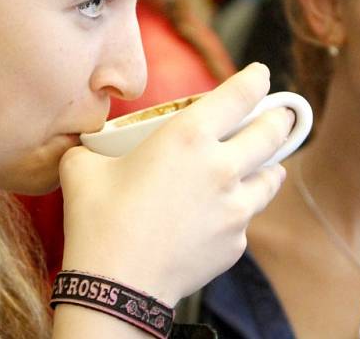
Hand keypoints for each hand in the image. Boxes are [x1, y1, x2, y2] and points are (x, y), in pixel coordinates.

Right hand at [58, 62, 289, 305]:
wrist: (115, 285)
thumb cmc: (97, 220)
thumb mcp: (82, 167)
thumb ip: (94, 147)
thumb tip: (88, 146)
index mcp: (187, 138)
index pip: (240, 96)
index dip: (255, 79)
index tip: (259, 75)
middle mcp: (221, 168)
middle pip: (271, 133)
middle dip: (277, 119)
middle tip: (276, 114)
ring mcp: (235, 209)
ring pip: (271, 177)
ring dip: (267, 164)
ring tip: (257, 163)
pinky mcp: (235, 242)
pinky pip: (247, 216)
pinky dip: (239, 206)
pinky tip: (217, 210)